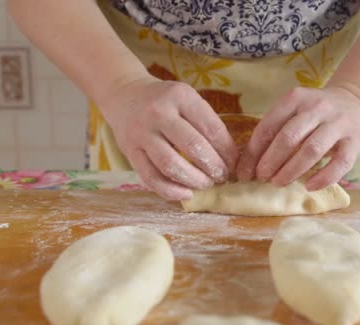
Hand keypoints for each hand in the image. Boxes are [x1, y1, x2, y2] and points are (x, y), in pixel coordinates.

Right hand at [98, 76, 238, 199]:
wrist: (124, 94)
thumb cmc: (165, 101)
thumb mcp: (187, 100)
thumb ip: (206, 124)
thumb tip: (231, 159)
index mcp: (181, 96)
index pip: (211, 128)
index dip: (227, 151)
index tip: (235, 165)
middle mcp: (159, 113)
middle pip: (193, 146)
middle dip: (213, 167)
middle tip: (222, 177)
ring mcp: (142, 132)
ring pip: (171, 164)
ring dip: (194, 180)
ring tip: (206, 184)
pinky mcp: (129, 151)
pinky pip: (150, 177)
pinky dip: (170, 190)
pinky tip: (186, 194)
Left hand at [236, 86, 359, 190]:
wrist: (355, 100)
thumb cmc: (315, 112)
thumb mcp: (294, 110)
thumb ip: (275, 130)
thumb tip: (249, 163)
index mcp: (296, 98)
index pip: (269, 126)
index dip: (254, 152)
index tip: (245, 172)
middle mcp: (317, 108)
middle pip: (289, 137)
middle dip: (271, 161)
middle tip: (262, 178)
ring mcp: (338, 123)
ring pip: (312, 149)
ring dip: (292, 170)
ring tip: (278, 183)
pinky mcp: (355, 141)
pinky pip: (340, 163)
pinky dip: (323, 177)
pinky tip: (309, 186)